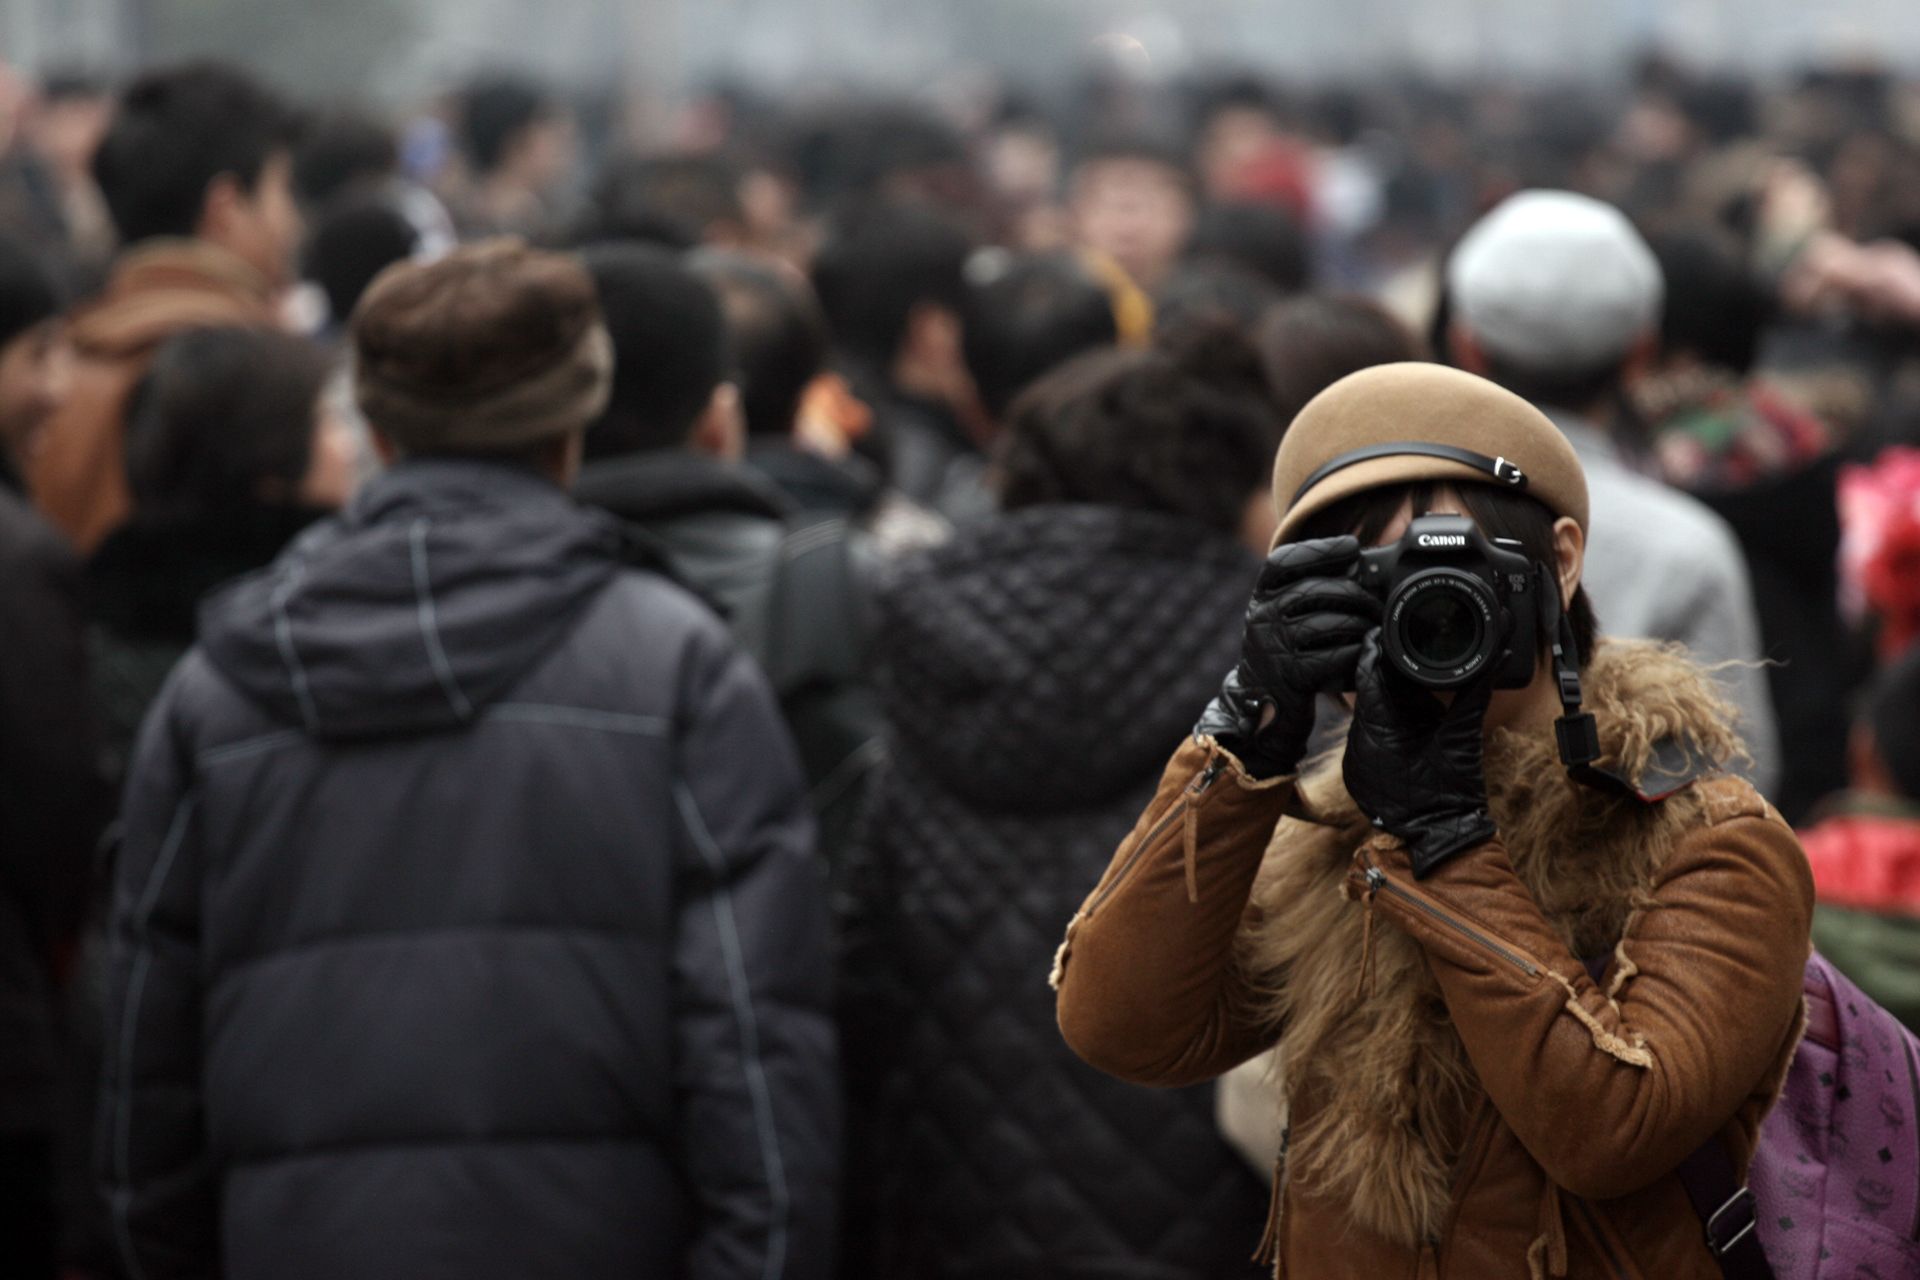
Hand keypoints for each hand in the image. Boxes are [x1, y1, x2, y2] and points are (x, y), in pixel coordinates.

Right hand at [1197, 536, 1379, 778]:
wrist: (1262, 702)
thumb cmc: (1284, 650)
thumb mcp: (1283, 613)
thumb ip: (1308, 588)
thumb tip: (1358, 564)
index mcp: (1261, 596)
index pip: (1284, 560)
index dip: (1320, 549)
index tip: (1352, 549)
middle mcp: (1262, 616)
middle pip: (1316, 589)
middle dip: (1356, 594)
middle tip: (1377, 605)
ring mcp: (1274, 646)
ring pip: (1330, 623)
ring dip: (1361, 626)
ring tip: (1374, 631)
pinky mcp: (1291, 675)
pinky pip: (1335, 657)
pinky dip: (1357, 654)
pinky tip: (1365, 654)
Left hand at [1342, 631, 1496, 876]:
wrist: (1440, 837)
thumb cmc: (1449, 792)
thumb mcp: (1460, 736)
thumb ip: (1474, 693)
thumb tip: (1495, 657)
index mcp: (1378, 726)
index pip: (1368, 674)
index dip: (1378, 650)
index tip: (1388, 632)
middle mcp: (1359, 739)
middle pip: (1366, 690)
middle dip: (1384, 670)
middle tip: (1405, 649)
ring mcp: (1357, 756)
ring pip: (1367, 711)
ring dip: (1385, 696)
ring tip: (1410, 679)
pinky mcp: (1359, 768)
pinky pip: (1369, 733)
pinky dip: (1385, 721)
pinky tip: (1403, 714)